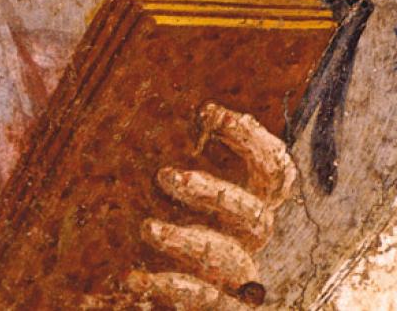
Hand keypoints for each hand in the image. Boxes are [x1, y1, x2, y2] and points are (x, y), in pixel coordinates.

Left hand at [125, 103, 297, 309]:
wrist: (123, 285)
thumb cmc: (138, 221)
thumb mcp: (144, 178)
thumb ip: (159, 146)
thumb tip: (153, 106)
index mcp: (242, 205)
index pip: (273, 172)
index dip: (253, 140)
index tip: (209, 112)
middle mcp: (244, 242)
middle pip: (257, 219)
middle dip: (216, 195)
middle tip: (167, 176)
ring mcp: (232, 279)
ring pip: (230, 261)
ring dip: (187, 241)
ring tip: (147, 229)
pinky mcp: (216, 304)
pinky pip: (205, 300)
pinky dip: (169, 287)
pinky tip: (133, 277)